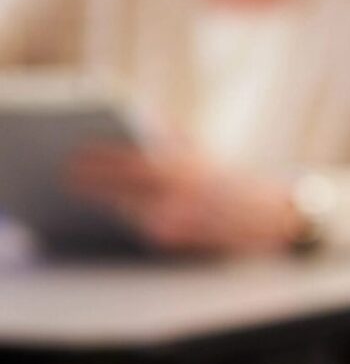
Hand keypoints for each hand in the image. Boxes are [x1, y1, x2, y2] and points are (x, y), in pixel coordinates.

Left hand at [68, 146, 303, 254]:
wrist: (270, 218)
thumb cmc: (230, 179)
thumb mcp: (199, 151)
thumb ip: (162, 134)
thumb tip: (126, 118)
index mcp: (183, 174)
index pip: (126, 165)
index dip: (96, 160)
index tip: (72, 154)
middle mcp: (175, 203)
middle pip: (116, 193)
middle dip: (89, 183)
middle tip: (64, 174)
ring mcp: (172, 228)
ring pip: (122, 211)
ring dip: (102, 198)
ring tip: (78, 186)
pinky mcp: (171, 244)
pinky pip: (135, 224)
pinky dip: (121, 213)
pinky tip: (106, 204)